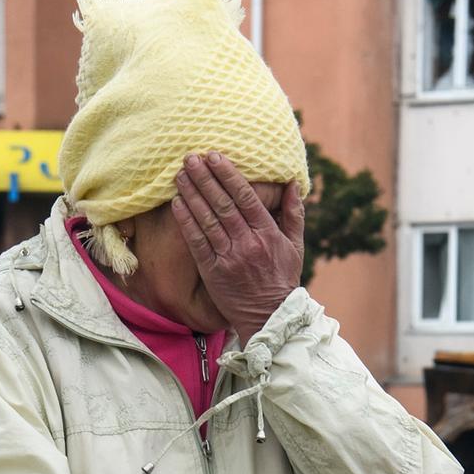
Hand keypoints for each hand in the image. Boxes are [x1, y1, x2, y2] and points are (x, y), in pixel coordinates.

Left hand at [170, 152, 304, 337]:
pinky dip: (186, 222)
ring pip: (207, 220)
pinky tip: (177, 204)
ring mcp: (229, 258)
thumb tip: (291, 183)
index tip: (215, 157)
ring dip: (192, 195)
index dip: (229, 175)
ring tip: (180, 175)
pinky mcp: (213, 272)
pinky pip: (197, 242)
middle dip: (206, 179)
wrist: (269, 316)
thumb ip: (293, 213)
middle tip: (191, 158)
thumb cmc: (282, 278)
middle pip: (223, 204)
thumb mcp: (296, 246)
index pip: (246, 197)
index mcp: (268, 234)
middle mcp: (248, 243)